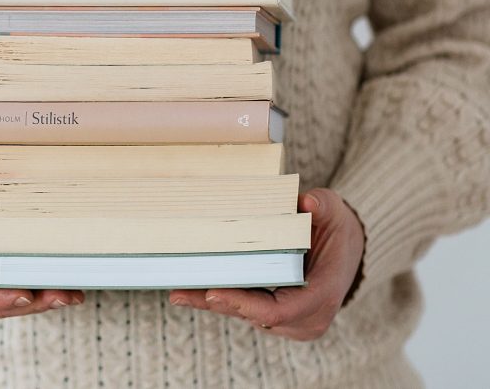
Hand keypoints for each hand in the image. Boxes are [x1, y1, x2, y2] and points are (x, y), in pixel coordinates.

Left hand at [168, 188, 363, 340]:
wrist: (346, 251)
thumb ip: (323, 204)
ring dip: (212, 304)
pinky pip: (245, 312)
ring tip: (178, 291)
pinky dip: (220, 301)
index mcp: (323, 294)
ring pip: (246, 316)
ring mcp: (292, 323)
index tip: (214, 292)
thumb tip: (307, 202)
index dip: (245, 304)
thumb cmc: (335, 230)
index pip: (279, 309)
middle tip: (181, 291)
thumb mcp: (334, 211)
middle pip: (255, 316)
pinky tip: (189, 293)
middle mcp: (307, 317)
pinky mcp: (278, 320)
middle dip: (218, 303)